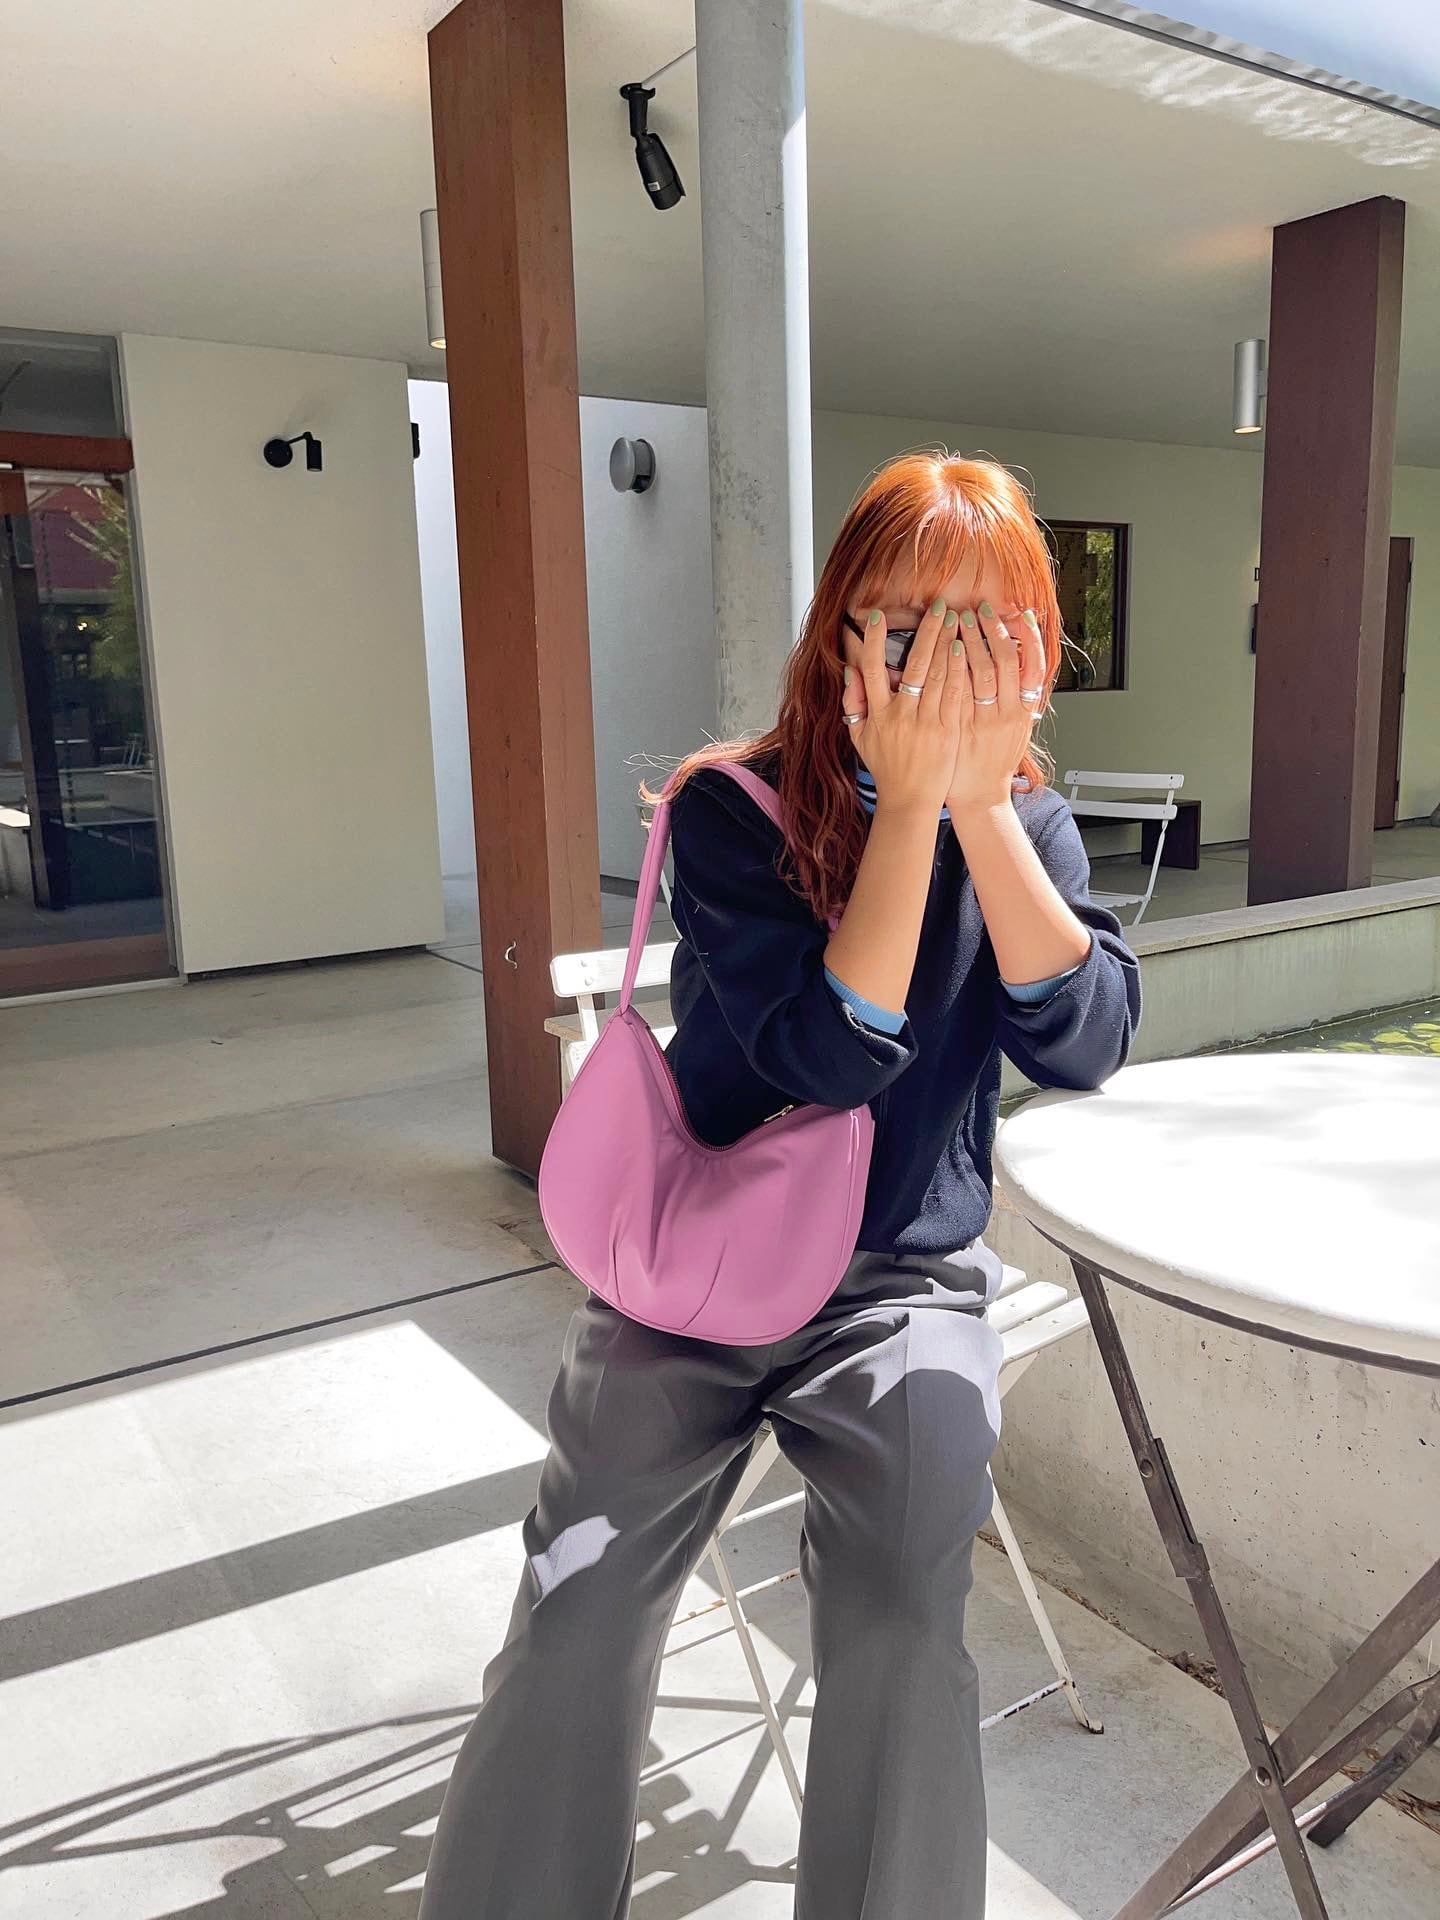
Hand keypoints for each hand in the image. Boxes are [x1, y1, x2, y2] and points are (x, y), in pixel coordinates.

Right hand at [840, 599, 964, 815]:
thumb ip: (853, 703)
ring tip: (956, 618)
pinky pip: (954, 695)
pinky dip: (958, 670)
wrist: (909, 801)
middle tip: (937, 605)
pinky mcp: (947, 731)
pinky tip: (964, 649)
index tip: (880, 615)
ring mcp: (925, 723)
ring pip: (936, 676)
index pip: (872, 669)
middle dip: (926, 632)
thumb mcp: (859, 737)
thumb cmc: (885, 767)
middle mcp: (900, 715)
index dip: (875, 641)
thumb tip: (850, 671)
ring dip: (946, 644)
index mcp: (876, 714)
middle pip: (913, 665)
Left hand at [947, 603, 1047, 815]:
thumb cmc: (994, 760)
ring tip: (959, 619)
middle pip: (1004, 663)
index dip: (1030, 638)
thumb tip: (1021, 661)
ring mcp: (981, 722)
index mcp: (1024, 712)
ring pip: (979, 674)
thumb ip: (1018, 698)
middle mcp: (1006, 715)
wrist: (977, 795)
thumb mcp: (1016, 729)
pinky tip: (943, 648)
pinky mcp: (957, 728)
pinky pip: (954, 693)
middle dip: (993, 632)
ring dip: (970, 643)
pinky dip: (949, 669)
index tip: (1021, 614)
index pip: (1033, 667)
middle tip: (980, 609)